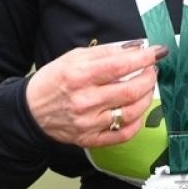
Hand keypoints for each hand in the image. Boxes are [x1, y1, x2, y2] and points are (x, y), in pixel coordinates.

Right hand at [25, 42, 164, 146]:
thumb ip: (105, 52)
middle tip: (151, 70)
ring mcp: (89, 123)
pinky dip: (137, 122)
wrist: (31, 111)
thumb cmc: (52, 81)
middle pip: (130, 91)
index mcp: (78, 76)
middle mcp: (84, 101)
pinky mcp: (91, 139)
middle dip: (149, 78)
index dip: (143, 58)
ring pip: (132, 112)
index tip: (156, 52)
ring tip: (146, 87)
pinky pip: (124, 134)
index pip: (120, 66)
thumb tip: (134, 49)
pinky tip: (137, 110)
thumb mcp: (73, 57)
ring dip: (147, 97)